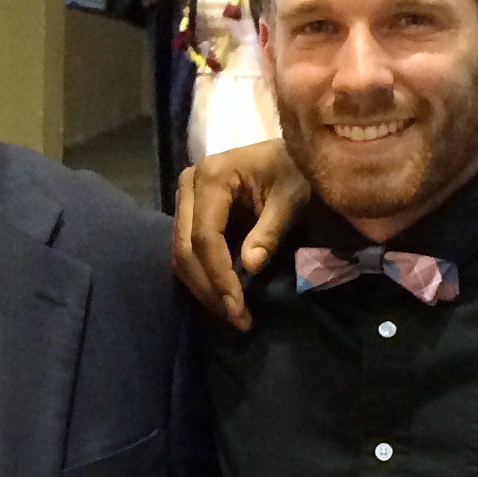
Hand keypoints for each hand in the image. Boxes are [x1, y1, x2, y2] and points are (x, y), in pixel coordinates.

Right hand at [169, 138, 308, 328]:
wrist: (290, 157)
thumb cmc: (296, 172)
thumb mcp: (292, 198)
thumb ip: (271, 230)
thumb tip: (250, 265)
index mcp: (212, 176)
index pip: (205, 235)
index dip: (219, 274)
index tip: (239, 306)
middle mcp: (188, 184)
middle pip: (185, 248)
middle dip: (209, 288)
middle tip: (237, 319)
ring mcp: (185, 199)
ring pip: (181, 254)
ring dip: (204, 289)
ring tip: (234, 314)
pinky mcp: (190, 213)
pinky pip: (188, 251)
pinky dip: (204, 278)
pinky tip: (225, 297)